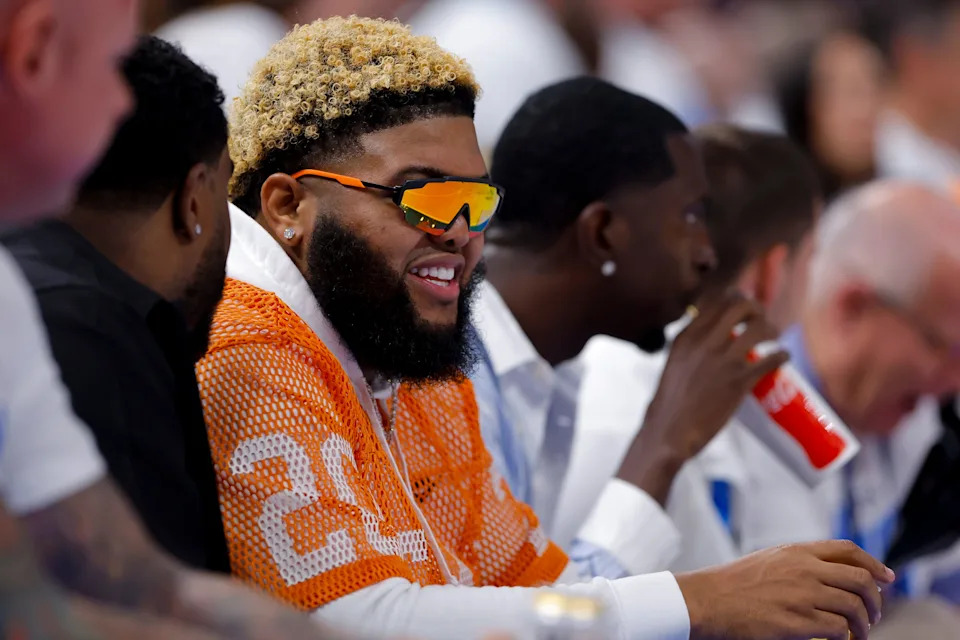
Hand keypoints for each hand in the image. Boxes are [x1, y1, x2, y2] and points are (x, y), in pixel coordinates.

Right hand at [617, 293, 787, 502]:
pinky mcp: (738, 382)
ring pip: (759, 329)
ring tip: (775, 337)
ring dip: (772, 329)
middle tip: (762, 319)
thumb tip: (708, 338)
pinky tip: (783, 357)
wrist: (669, 431)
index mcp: (686, 337)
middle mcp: (704, 343)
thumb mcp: (674, 362)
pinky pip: (770, 359)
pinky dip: (782, 355)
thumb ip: (690, 347)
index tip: (743, 306)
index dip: (734, 298)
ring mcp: (722, 362)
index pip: (714, 301)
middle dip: (756, 308)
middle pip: (739, 306)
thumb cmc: (670, 402)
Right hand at [677, 540, 895, 639]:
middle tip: (873, 615)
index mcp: (797, 551)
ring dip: (863, 625)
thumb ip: (800, 563)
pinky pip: (838, 630)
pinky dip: (846, 638)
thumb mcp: (769, 560)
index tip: (886, 578)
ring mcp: (802, 595)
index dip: (873, 564)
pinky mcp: (796, 622)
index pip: (848, 550)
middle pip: (859, 579)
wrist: (707, 600)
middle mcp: (804, 570)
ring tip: (858, 634)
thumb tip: (831, 574)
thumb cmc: (733, 583)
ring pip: (854, 607)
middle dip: (875, 600)